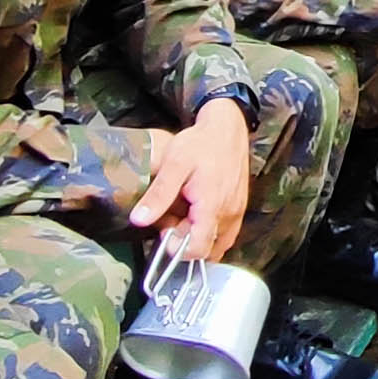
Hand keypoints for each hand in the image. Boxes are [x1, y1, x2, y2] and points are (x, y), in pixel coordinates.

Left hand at [129, 98, 253, 257]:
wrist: (227, 129)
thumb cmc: (200, 144)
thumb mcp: (173, 165)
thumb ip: (158, 195)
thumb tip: (138, 220)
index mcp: (212, 206)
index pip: (198, 249)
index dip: (177, 249)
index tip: (164, 231)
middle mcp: (229, 215)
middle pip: (205, 248)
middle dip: (184, 241)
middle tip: (170, 218)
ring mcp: (236, 214)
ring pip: (216, 244)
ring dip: (196, 237)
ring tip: (182, 215)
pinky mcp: (239, 210)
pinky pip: (224, 235)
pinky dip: (208, 232)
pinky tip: (195, 214)